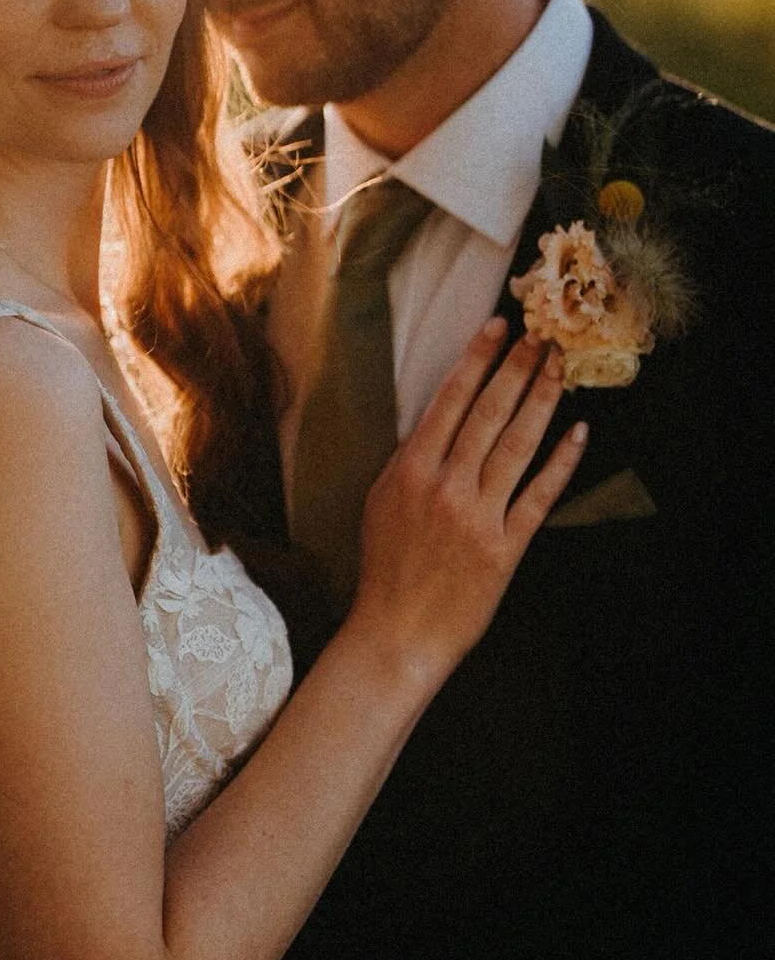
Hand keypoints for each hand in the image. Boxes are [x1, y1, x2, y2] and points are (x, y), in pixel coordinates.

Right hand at [351, 318, 585, 678]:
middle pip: (489, 413)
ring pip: (518, 444)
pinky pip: (540, 495)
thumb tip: (440, 421)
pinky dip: (561, 462)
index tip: (497, 327)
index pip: (450, 401)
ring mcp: (479, 516)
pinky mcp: (506, 548)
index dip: (477, 359)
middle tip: (539, 335)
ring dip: (541, 400)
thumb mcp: (381, 501)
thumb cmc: (384, 567)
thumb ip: (410, 461)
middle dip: (516, 367)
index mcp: (410, 470)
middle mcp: (446, 486)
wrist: (397, 632)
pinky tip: (577, 433)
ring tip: (558, 367)